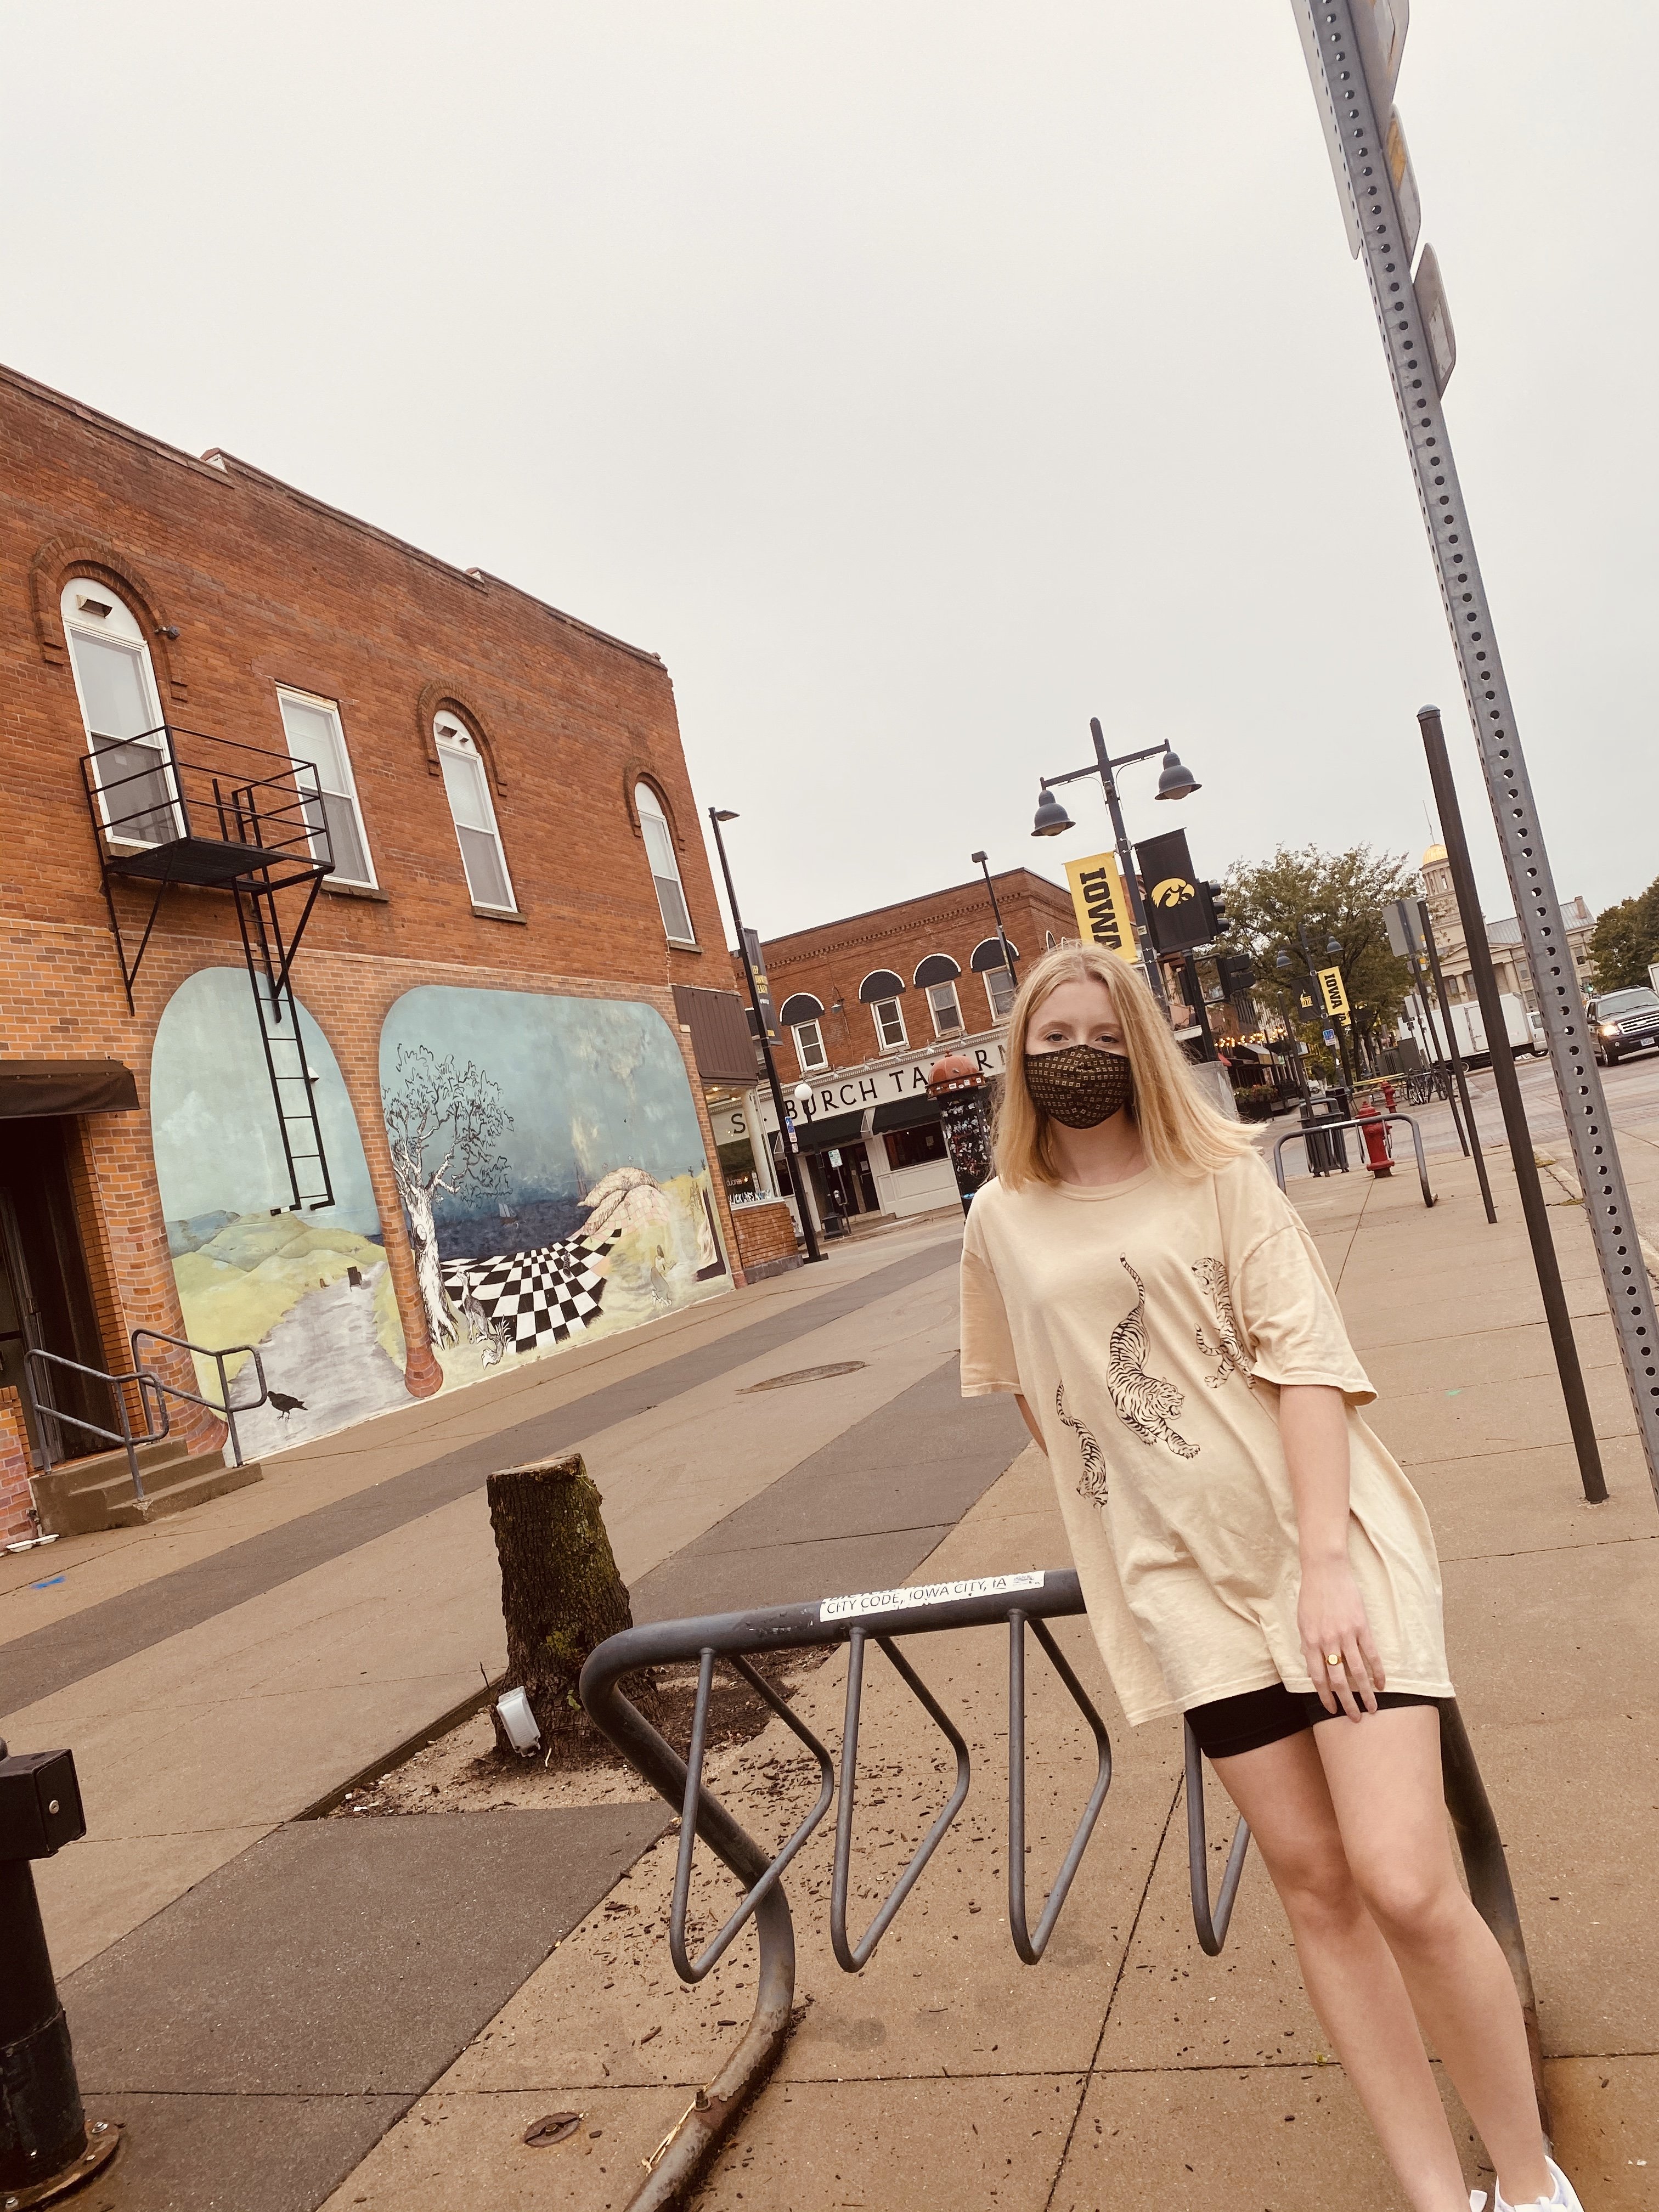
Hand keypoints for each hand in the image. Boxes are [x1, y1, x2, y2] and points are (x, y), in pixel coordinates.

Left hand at [1298, 1557, 1384, 1720]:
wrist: (1325, 1570)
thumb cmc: (1311, 1595)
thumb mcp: (1302, 1621)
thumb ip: (1308, 1643)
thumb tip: (1312, 1662)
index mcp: (1310, 1642)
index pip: (1318, 1677)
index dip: (1325, 1696)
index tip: (1331, 1710)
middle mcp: (1328, 1642)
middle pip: (1338, 1680)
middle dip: (1347, 1702)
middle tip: (1355, 1718)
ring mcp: (1346, 1635)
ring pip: (1357, 1672)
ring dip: (1365, 1693)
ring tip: (1372, 1709)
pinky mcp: (1361, 1627)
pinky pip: (1371, 1654)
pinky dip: (1378, 1671)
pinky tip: (1382, 1685)